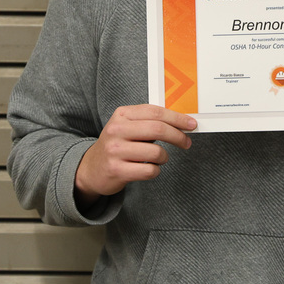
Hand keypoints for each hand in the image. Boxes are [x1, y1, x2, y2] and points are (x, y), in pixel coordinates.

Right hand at [74, 104, 195, 209]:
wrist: (91, 168)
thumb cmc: (118, 145)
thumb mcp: (127, 126)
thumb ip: (149, 121)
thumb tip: (182, 122)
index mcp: (121, 115)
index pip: (155, 112)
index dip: (177, 118)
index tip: (191, 124)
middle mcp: (116, 130)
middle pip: (157, 129)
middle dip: (178, 136)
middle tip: (186, 142)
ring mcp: (115, 151)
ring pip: (156, 152)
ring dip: (164, 157)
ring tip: (159, 158)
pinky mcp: (116, 170)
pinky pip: (149, 171)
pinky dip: (156, 171)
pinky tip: (150, 169)